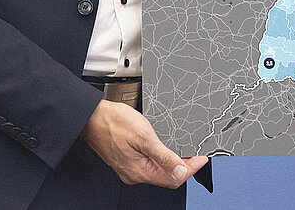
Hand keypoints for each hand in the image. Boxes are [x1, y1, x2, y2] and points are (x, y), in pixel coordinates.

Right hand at [82, 99, 208, 187]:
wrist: (92, 116)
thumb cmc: (114, 122)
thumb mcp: (144, 136)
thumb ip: (164, 157)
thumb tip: (182, 171)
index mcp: (140, 171)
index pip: (173, 178)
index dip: (191, 169)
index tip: (202, 158)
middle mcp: (134, 174)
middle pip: (167, 177)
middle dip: (184, 167)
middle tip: (196, 154)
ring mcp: (129, 168)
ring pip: (158, 171)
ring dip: (173, 163)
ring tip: (185, 151)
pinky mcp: (126, 161)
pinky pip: (149, 165)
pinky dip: (161, 159)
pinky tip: (166, 150)